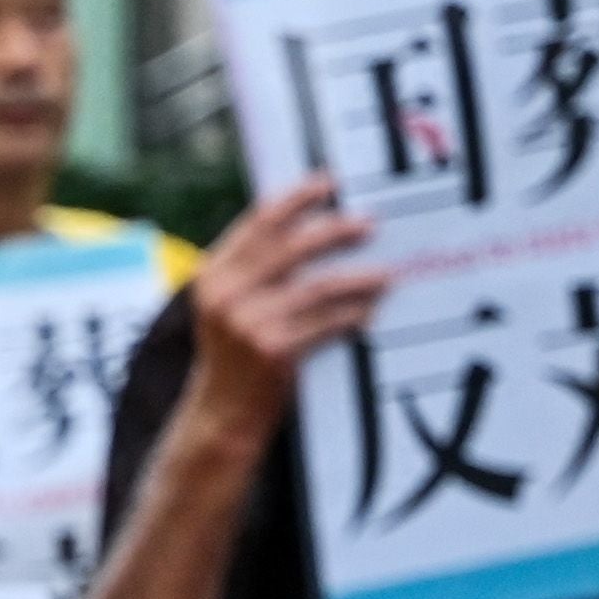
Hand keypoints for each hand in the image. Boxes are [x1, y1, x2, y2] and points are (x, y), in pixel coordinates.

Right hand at [176, 176, 394, 442]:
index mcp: (212, 273)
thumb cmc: (236, 355)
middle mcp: (224, 294)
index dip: (297, 198)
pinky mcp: (272, 351)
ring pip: (317, 286)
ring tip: (385, 274)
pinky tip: (370, 311)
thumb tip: (312, 226)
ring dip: (357, 277)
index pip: (258, 222)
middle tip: (369, 223)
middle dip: (335, 230)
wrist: (221, 416)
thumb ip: (255, 270)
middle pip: (291, 246)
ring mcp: (247, 323)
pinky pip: (326, 322)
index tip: (328, 182)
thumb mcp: (230, 306)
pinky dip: (353, 315)